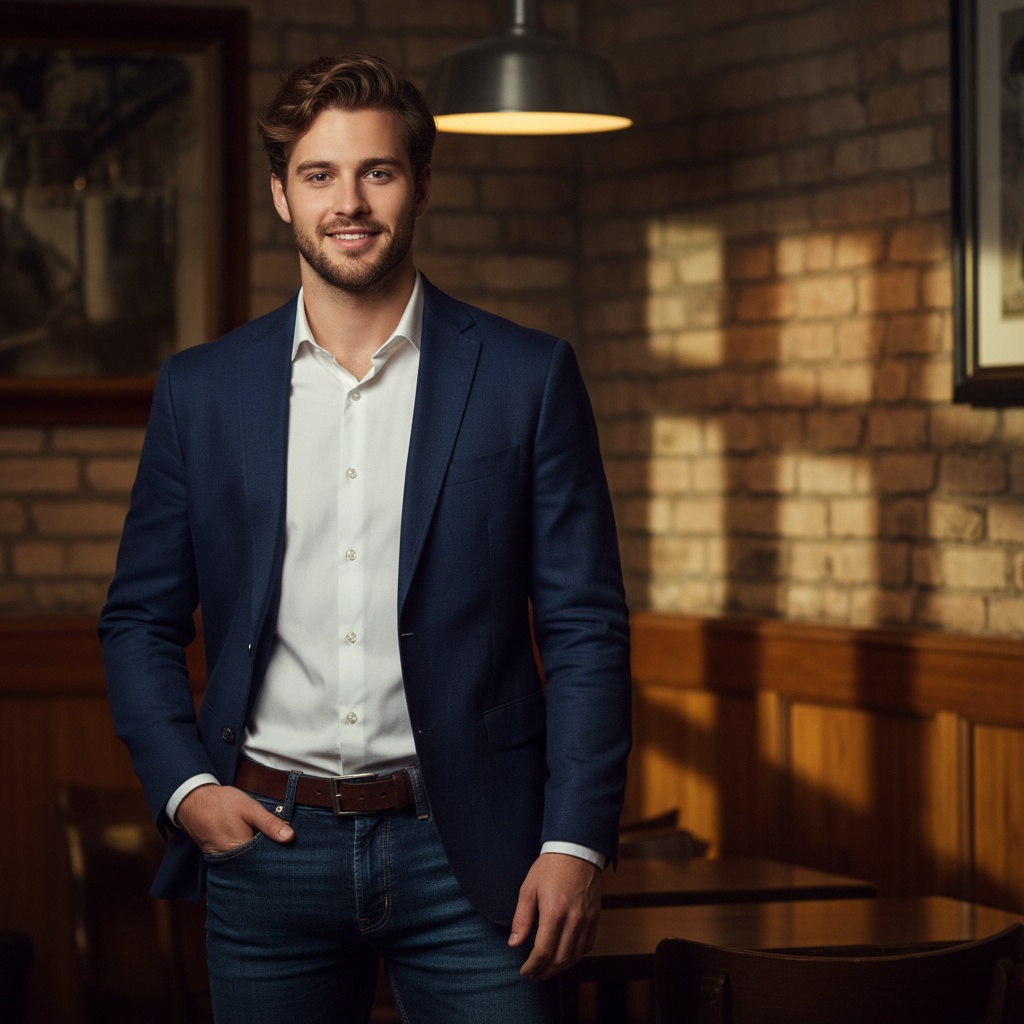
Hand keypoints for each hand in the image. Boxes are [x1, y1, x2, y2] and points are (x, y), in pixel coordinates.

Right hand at [176, 783, 294, 853]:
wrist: (193, 800)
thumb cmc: (222, 803)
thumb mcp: (251, 809)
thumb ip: (270, 824)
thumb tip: (290, 837)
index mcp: (241, 850)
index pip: (266, 861)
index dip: (278, 856)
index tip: (288, 851)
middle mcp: (230, 861)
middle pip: (256, 865)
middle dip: (268, 857)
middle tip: (281, 849)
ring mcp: (221, 861)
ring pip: (246, 863)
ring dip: (256, 857)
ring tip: (266, 846)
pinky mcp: (217, 857)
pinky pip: (235, 860)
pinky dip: (244, 855)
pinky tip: (251, 846)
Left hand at [508, 853, 601, 981]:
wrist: (576, 851)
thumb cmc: (549, 868)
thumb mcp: (528, 889)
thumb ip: (522, 919)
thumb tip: (514, 944)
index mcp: (554, 913)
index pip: (543, 952)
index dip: (532, 966)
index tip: (523, 972)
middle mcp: (574, 920)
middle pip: (560, 960)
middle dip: (544, 972)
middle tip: (533, 976)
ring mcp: (587, 920)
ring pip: (575, 956)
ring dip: (559, 968)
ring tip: (546, 970)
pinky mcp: (595, 918)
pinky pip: (587, 946)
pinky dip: (575, 956)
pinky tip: (564, 956)